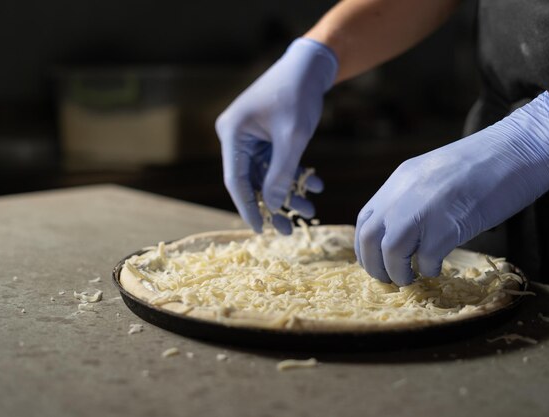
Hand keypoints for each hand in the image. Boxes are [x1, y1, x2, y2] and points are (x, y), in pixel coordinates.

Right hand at [215, 38, 337, 233]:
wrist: (310, 66)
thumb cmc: (298, 94)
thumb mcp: (293, 136)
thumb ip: (282, 172)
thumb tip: (274, 205)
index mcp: (232, 133)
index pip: (235, 180)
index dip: (248, 208)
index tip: (260, 231)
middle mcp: (236, 137)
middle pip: (249, 181)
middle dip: (272, 205)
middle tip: (288, 230)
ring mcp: (250, 138)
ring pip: (265, 176)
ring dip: (288, 193)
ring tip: (310, 209)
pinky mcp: (264, 137)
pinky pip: (276, 164)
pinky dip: (294, 176)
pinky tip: (316, 184)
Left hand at [355, 91, 548, 285]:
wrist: (520, 149)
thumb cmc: (483, 164)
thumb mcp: (433, 173)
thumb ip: (411, 196)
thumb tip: (398, 231)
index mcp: (399, 180)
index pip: (365, 221)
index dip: (365, 248)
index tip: (376, 262)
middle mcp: (404, 194)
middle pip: (369, 239)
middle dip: (374, 266)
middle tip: (389, 279)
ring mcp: (426, 208)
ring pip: (391, 252)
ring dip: (398, 272)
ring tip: (411, 277)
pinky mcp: (450, 224)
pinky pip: (427, 258)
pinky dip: (429, 269)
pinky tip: (437, 267)